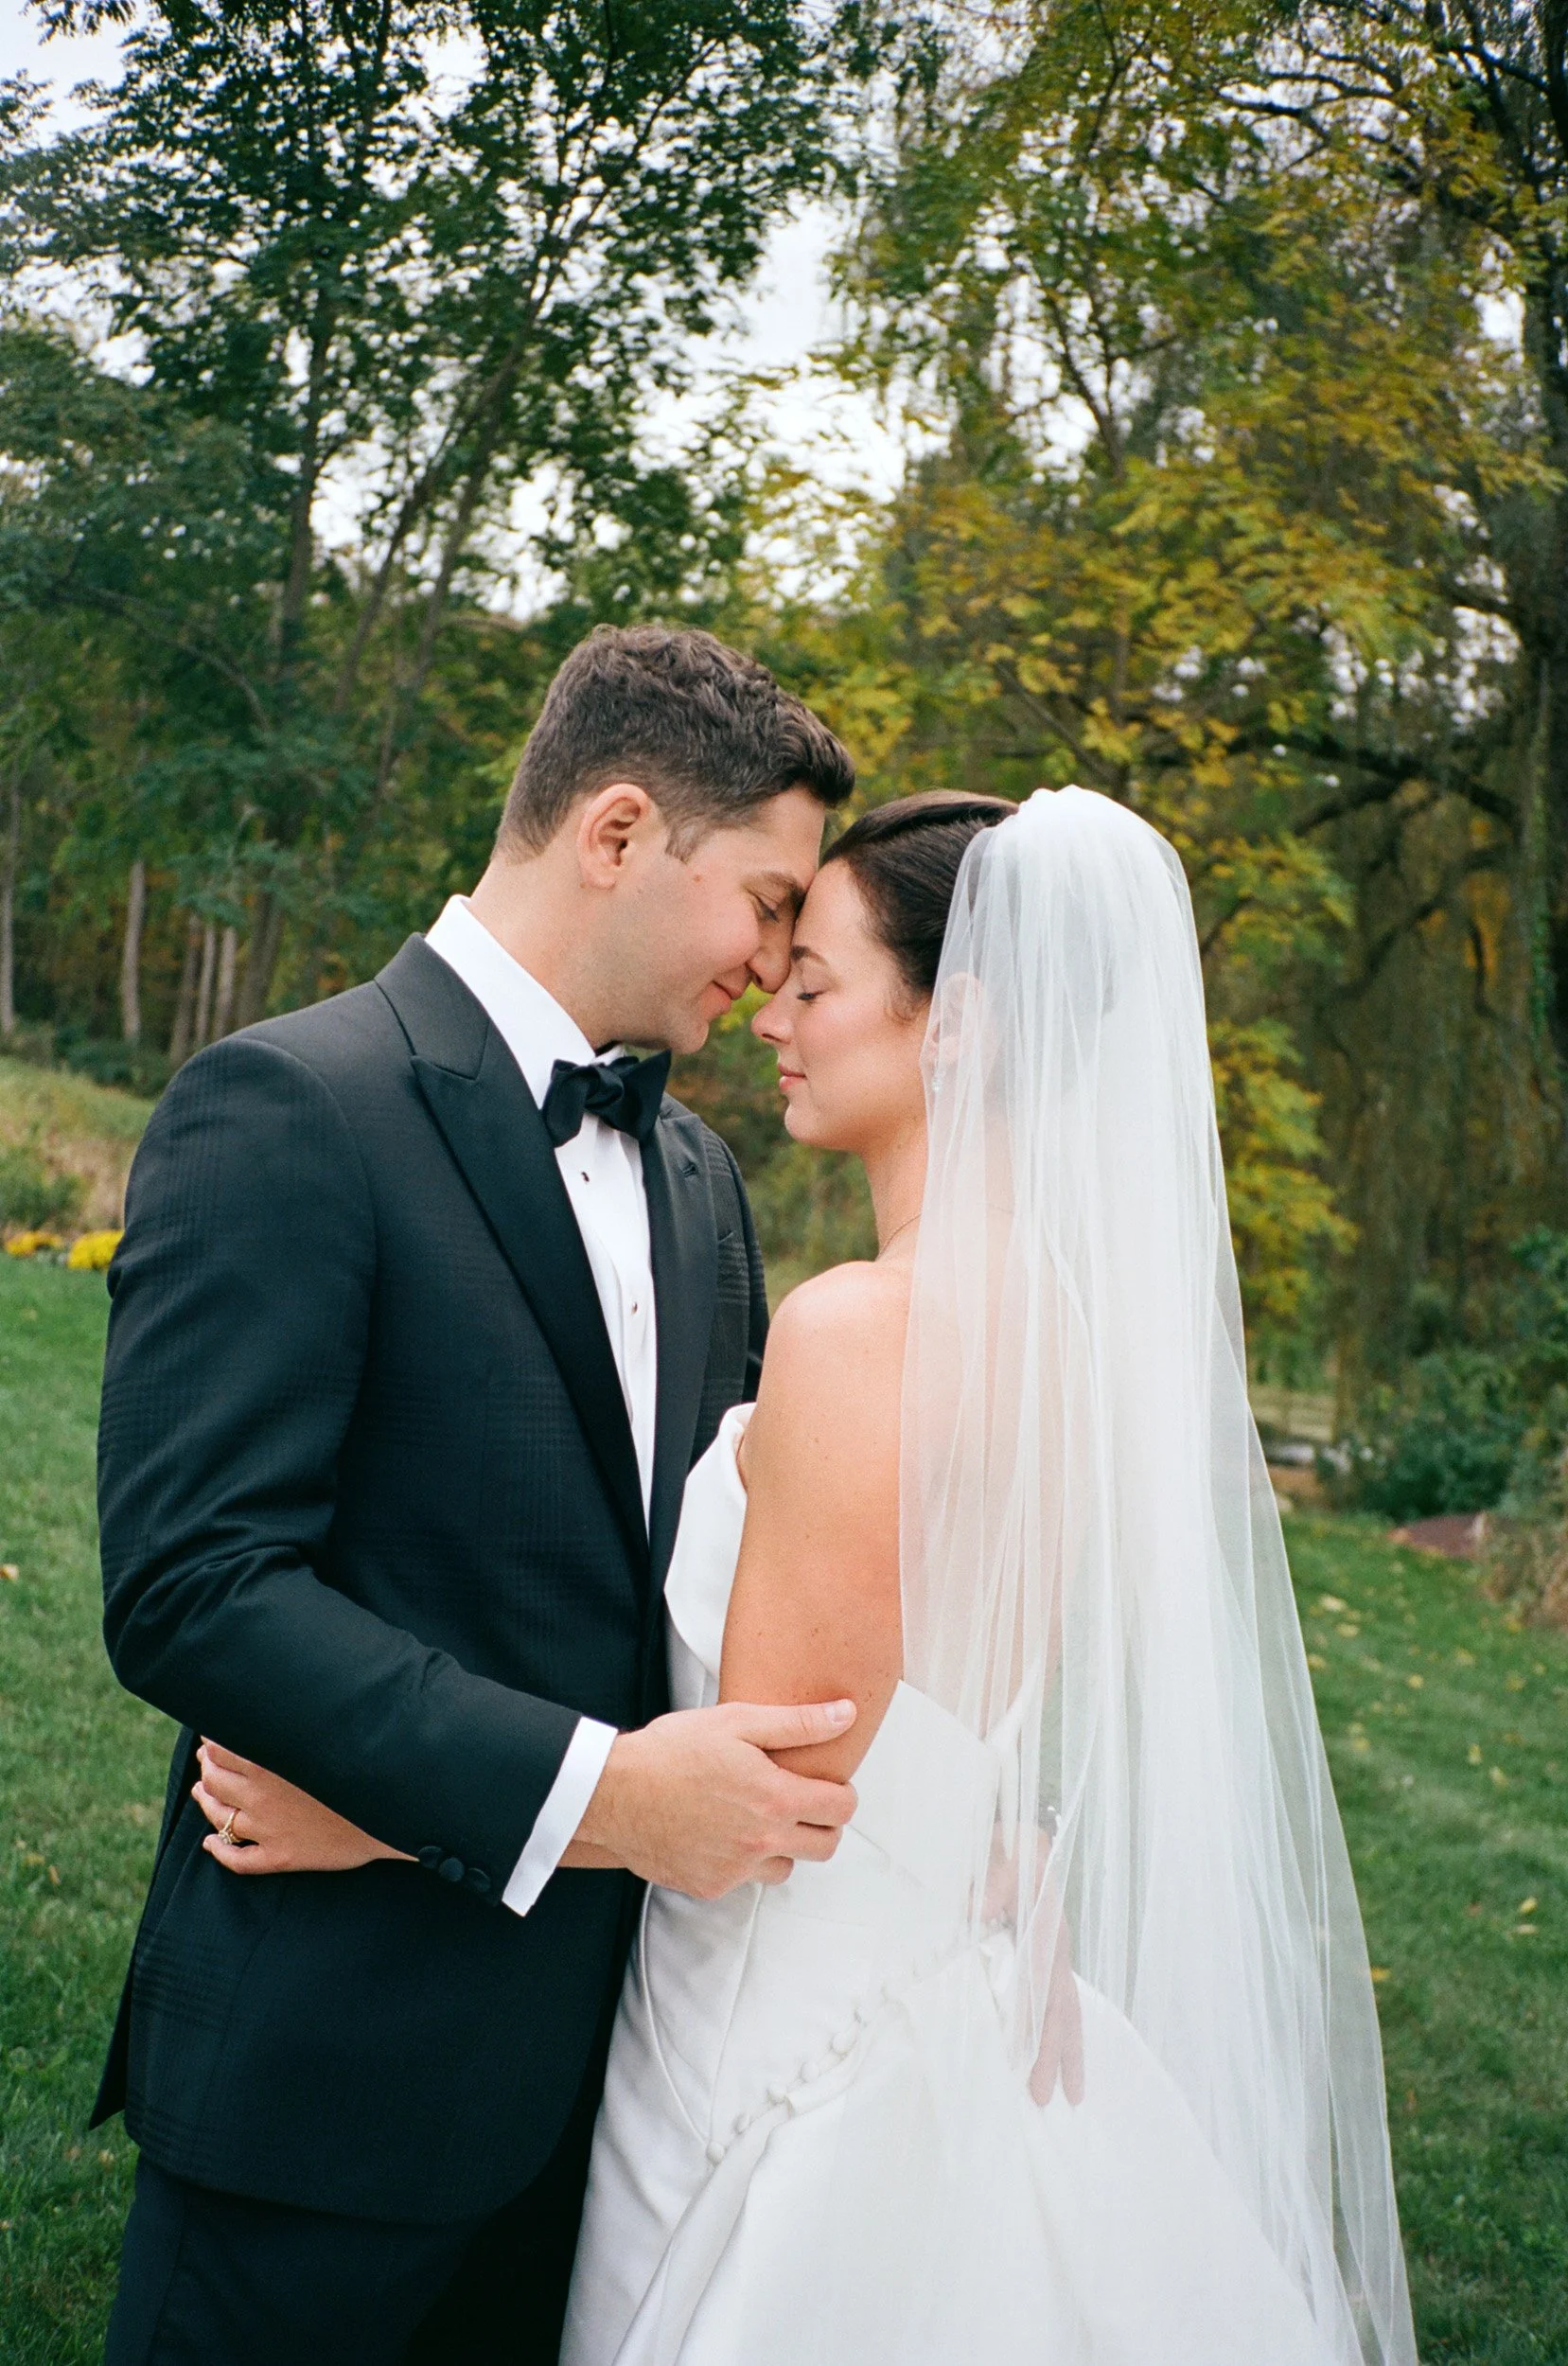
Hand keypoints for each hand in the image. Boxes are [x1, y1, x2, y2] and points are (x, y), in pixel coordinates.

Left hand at [193, 1740, 411, 1875]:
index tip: (212, 1737)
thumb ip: (290, 1720)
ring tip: (201, 1792)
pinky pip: (238, 1859)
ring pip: (218, 1816)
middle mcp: (261, 1795)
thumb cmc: (365, 1764)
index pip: (220, 1748)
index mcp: (270, 1761)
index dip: (211, 1742)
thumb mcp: (325, 1732)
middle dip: (206, 1768)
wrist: (394, 1809)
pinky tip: (210, 1845)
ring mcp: (268, 1829)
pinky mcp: (281, 1856)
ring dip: (204, 1802)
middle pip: (215, 1780)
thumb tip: (269, 1701)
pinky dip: (218, 1851)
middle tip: (206, 1761)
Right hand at [562, 1699, 857, 1897]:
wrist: (614, 1793)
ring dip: (784, 1846)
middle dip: (822, 1823)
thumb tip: (844, 1715)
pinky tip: (723, 1833)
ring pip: (787, 1867)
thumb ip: (797, 1723)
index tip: (827, 1784)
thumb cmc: (670, 1752)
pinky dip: (743, 1861)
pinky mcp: (710, 1886)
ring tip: (758, 1817)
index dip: (842, 1793)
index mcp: (775, 1798)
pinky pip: (744, 1881)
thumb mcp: (737, 1721)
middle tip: (800, 1802)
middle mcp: (761, 1841)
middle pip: (825, 1846)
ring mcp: (736, 1869)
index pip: (841, 1808)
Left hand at [985, 1833, 1084, 2107]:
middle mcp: (1053, 1941)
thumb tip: (980, 1910)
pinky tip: (1052, 2056)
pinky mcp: (1041, 1951)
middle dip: (1057, 2053)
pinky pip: (1054, 1998)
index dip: (1035, 2021)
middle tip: (1048, 2099)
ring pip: (1064, 2007)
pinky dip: (1057, 2032)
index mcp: (1044, 1921)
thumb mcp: (1001, 1844)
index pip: (1040, 1981)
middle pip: (1060, 2005)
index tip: (1025, 2060)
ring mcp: (1050, 1949)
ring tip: (1064, 2094)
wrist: (1009, 1830)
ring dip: (1063, 2051)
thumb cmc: (1002, 1839)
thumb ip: (994, 1874)